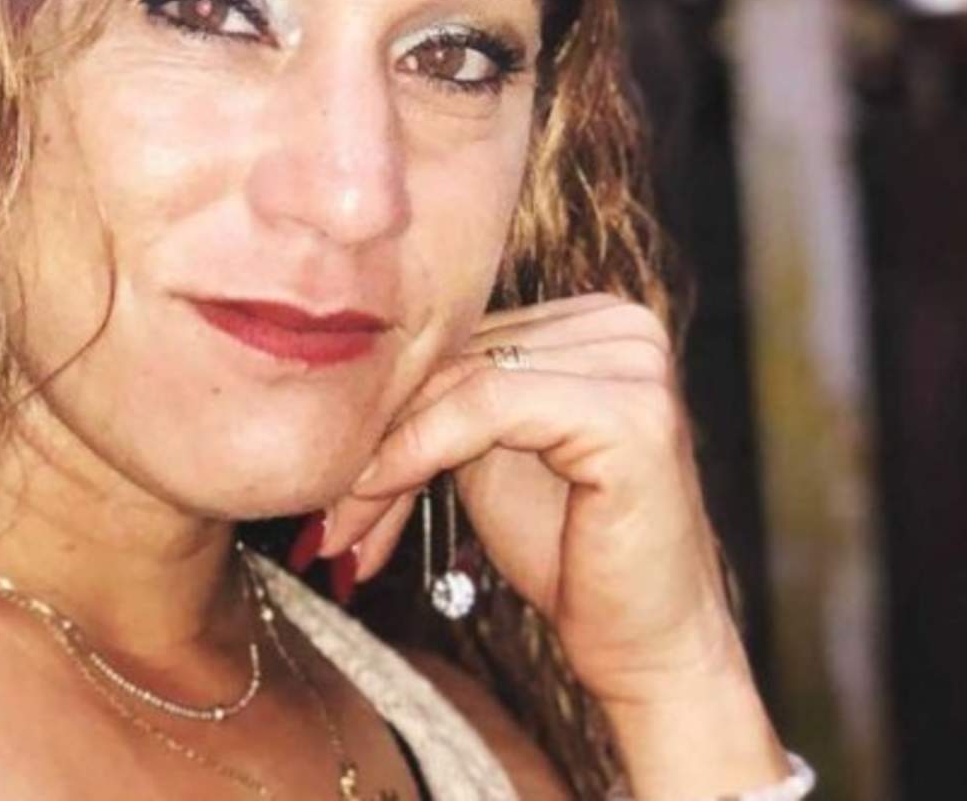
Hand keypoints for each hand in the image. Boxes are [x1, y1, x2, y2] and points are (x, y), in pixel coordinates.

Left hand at [320, 292, 747, 707]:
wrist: (646, 646)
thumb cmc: (568, 552)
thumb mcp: (488, 453)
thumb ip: (443, 398)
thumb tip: (335, 375)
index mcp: (595, 320)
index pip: (462, 337)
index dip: (385, 404)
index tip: (323, 477)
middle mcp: (623, 324)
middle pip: (457, 356)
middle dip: (378, 437)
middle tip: (320, 515)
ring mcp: (634, 362)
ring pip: (460, 379)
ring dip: (384, 454)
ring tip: (338, 524)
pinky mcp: (628, 411)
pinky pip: (485, 406)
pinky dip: (415, 451)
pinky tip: (375, 496)